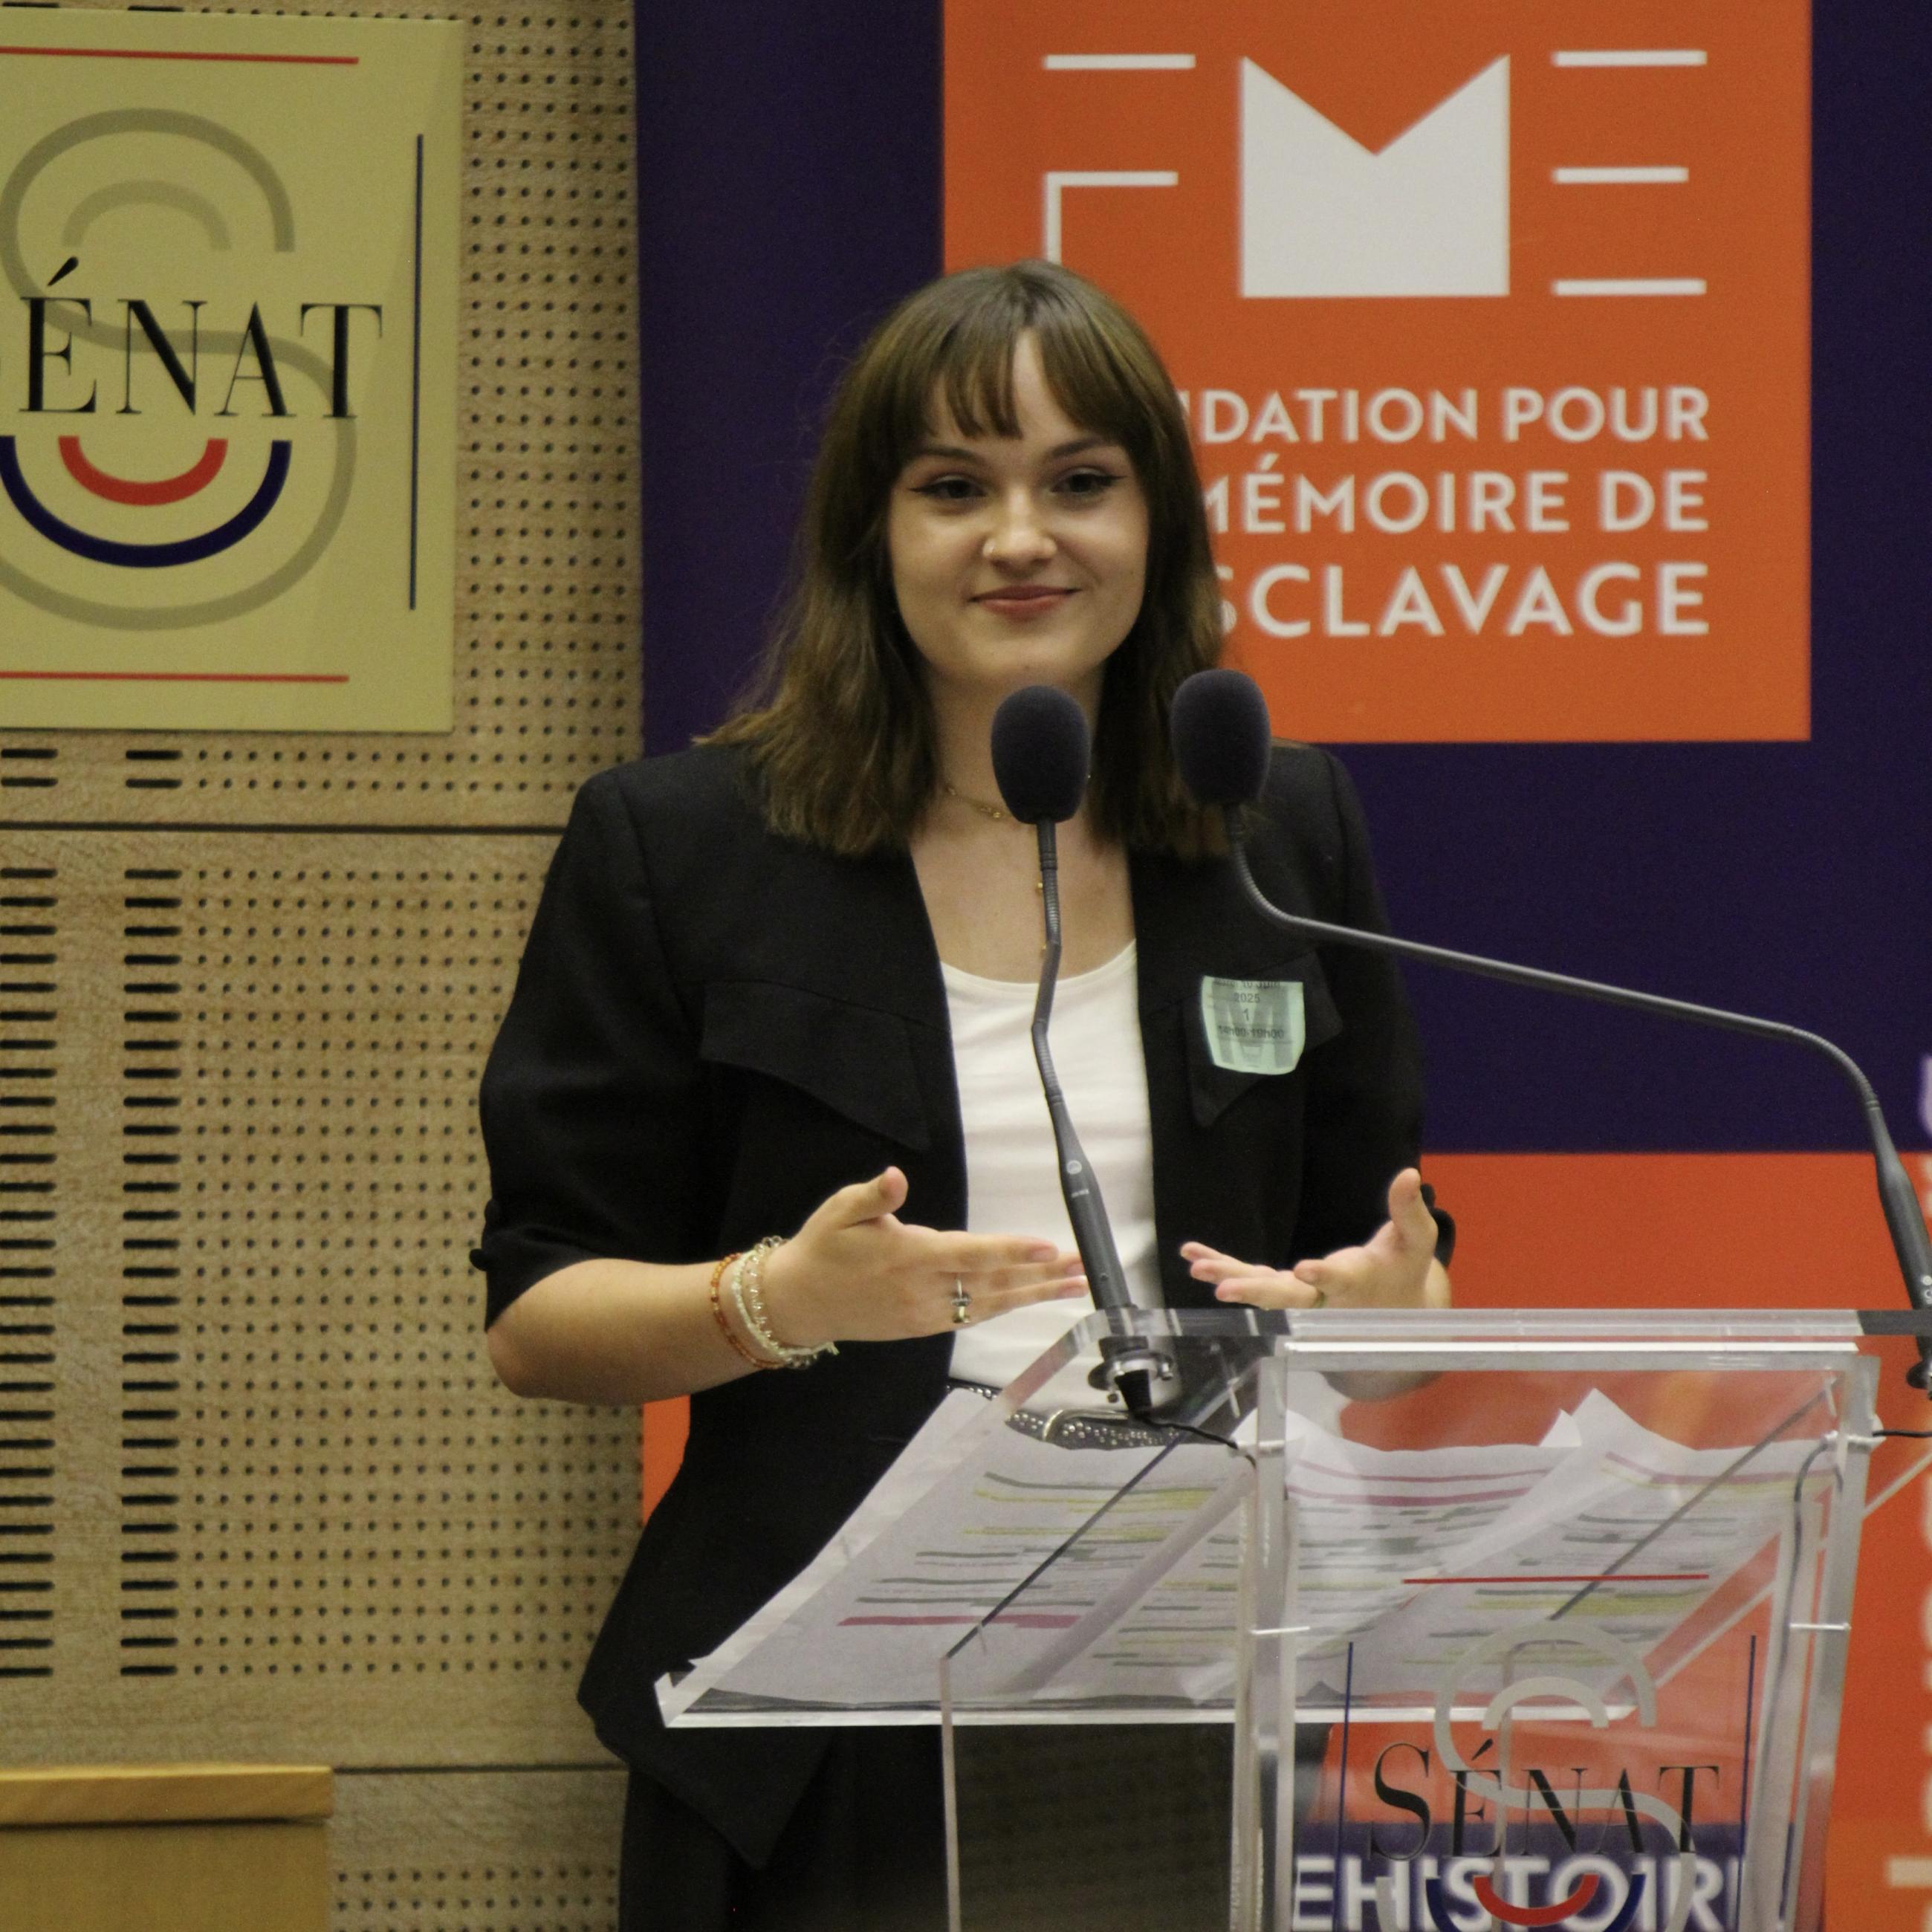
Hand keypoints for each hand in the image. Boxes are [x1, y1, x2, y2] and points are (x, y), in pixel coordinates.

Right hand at [757, 1166, 1086, 1346]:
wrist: (799, 1303)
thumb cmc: (823, 1249)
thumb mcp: (840, 1212)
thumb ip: (874, 1196)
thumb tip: (895, 1177)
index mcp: (908, 1257)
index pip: (971, 1254)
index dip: (1012, 1250)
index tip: (1048, 1247)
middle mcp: (923, 1291)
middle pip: (994, 1284)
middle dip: (1041, 1276)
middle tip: (1082, 1268)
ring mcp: (925, 1314)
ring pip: (990, 1304)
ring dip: (1033, 1294)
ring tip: (1072, 1285)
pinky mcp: (923, 1327)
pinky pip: (973, 1316)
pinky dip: (1006, 1306)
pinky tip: (1029, 1297)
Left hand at [1182, 1168, 1447, 1312]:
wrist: (1394, 1311)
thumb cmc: (1405, 1267)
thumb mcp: (1417, 1238)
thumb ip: (1409, 1209)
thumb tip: (1410, 1174)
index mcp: (1358, 1282)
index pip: (1340, 1280)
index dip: (1324, 1276)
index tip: (1306, 1270)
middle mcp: (1325, 1296)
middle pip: (1289, 1296)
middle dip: (1255, 1291)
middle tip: (1222, 1288)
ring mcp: (1303, 1295)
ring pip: (1263, 1290)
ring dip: (1229, 1278)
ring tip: (1196, 1265)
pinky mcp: (1288, 1288)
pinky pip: (1253, 1280)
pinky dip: (1225, 1268)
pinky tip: (1194, 1257)